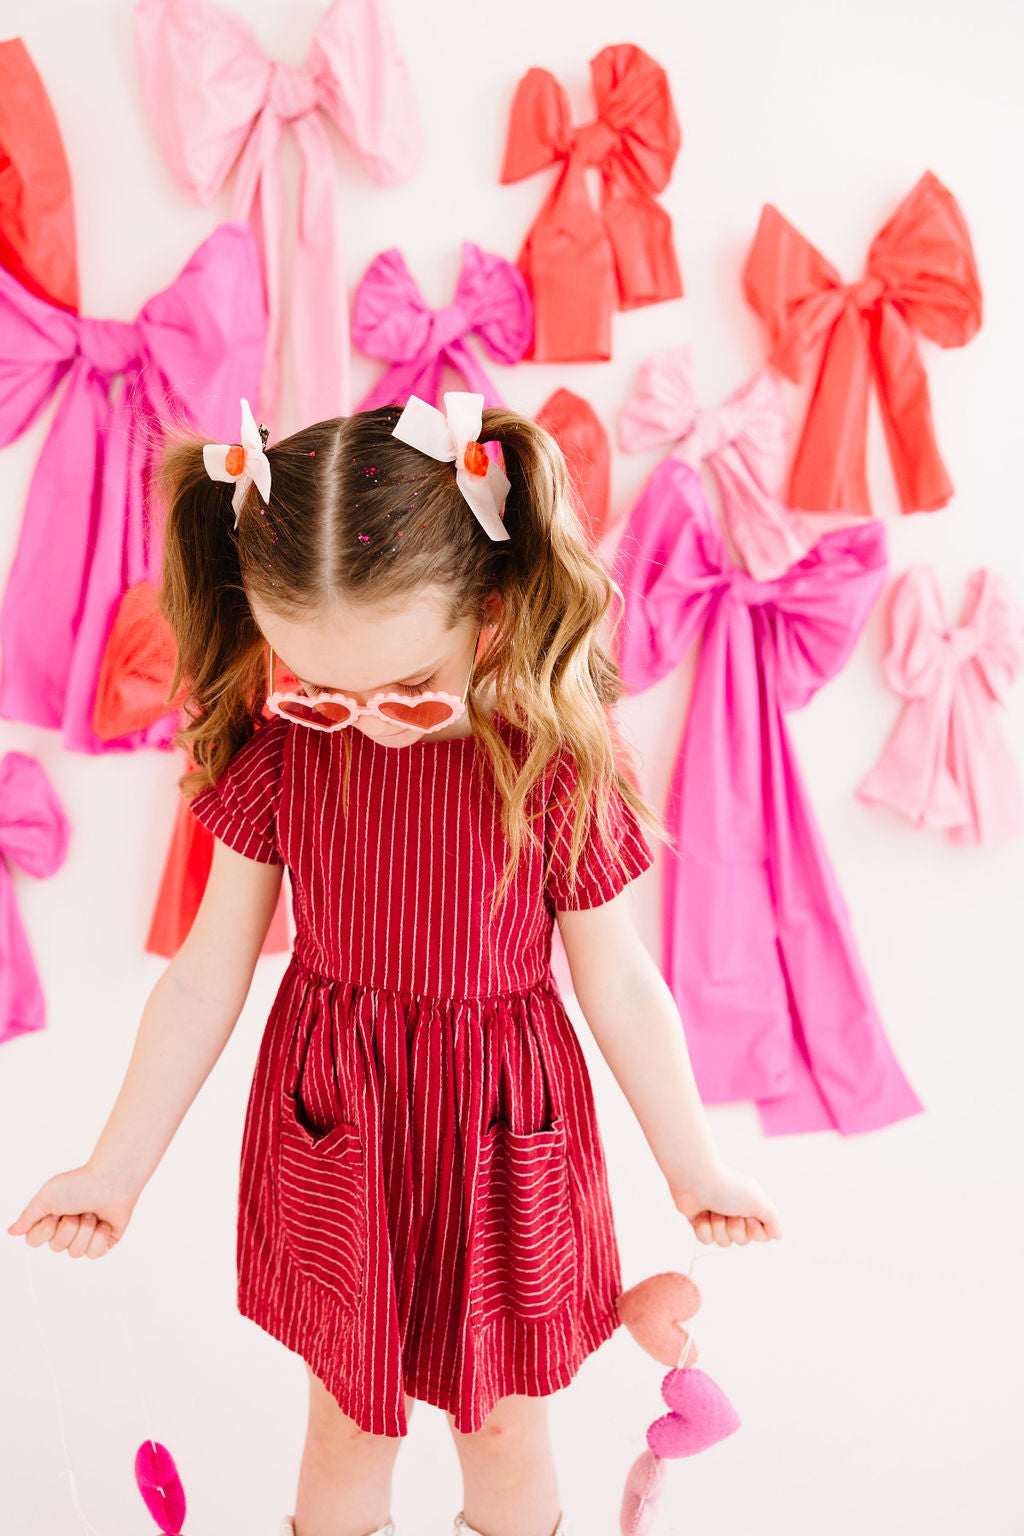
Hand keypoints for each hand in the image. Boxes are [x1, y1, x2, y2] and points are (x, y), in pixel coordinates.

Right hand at [6, 1165, 138, 1258]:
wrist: (111, 1181)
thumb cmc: (79, 1184)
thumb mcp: (47, 1197)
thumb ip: (28, 1216)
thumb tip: (11, 1232)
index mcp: (49, 1220)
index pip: (34, 1242)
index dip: (44, 1230)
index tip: (54, 1213)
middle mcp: (65, 1231)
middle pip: (56, 1248)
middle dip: (68, 1227)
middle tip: (77, 1210)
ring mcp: (84, 1238)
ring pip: (76, 1253)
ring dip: (84, 1230)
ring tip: (92, 1213)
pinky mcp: (103, 1242)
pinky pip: (94, 1254)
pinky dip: (99, 1237)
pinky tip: (103, 1224)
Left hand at [669, 1161, 782, 1245]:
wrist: (696, 1180)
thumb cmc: (728, 1188)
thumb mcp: (758, 1201)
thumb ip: (772, 1218)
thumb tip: (779, 1235)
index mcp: (751, 1207)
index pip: (761, 1235)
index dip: (755, 1232)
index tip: (750, 1219)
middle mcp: (736, 1213)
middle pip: (742, 1240)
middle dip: (735, 1229)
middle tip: (730, 1213)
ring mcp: (718, 1218)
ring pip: (723, 1242)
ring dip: (718, 1227)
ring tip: (714, 1211)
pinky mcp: (700, 1221)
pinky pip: (706, 1239)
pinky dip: (703, 1228)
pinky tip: (701, 1214)